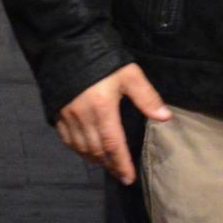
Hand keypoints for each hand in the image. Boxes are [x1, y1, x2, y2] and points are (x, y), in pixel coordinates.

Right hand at [53, 64, 172, 185]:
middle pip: (96, 151)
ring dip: (94, 159)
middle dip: (109, 165)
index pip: (113, 145)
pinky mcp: (57, 113)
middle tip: (121, 174)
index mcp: (102, 110)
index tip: (128, 178)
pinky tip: (85, 151)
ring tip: (106, 165)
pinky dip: (77, 149)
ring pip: (80, 148)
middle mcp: (83, 117)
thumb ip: (146, 97)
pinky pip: (66, 139)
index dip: (121, 164)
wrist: (68, 45)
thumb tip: (165, 117)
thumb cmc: (102, 59)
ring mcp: (67, 117)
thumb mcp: (129, 74)